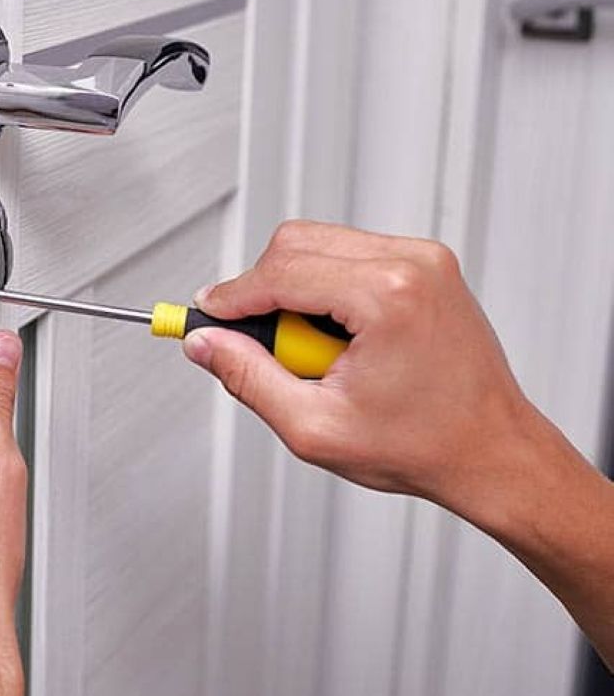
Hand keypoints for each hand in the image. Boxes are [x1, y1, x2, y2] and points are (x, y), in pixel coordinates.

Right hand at [185, 221, 613, 668]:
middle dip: (260, 291)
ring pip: (319, 245)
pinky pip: (349, 256)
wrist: (491, 451)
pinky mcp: (425, 267)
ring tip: (311, 352)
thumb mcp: (314, 427)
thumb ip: (248, 378)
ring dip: (293, 291)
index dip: (230, 297)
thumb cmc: (424, 446)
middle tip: (259, 346)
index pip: (279, 272)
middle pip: (295, 244)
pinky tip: (336, 339)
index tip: (204, 316)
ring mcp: (423, 260)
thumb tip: (206, 344)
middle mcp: (411, 264)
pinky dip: (324, 290)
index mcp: (388, 296)